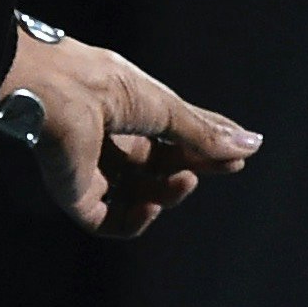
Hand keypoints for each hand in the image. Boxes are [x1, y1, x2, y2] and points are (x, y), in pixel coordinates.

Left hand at [4, 27, 258, 237]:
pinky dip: (135, 221)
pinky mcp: (75, 196)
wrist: (54, 92)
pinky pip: (109, 221)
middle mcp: (111, 140)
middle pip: (161, 167)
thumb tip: (252, 145)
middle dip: (193, 168)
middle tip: (223, 167)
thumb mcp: (165, 108)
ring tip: (185, 181)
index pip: (175, 137)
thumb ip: (204, 133)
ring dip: (170, 192)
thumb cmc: (105, 85)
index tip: (239, 156)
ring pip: (141, 194)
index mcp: (130, 112)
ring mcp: (92, 169)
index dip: (206, 148)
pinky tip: (152, 206)